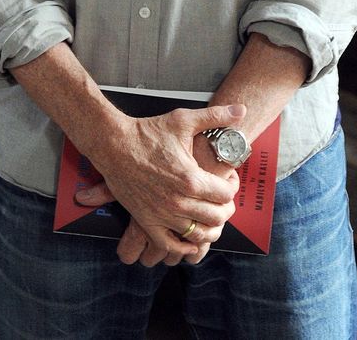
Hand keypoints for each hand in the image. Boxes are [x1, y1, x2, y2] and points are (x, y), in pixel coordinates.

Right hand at [75, 103, 244, 264]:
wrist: (114, 144)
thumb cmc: (148, 132)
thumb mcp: (183, 120)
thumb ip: (216, 116)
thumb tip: (242, 108)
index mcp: (191, 178)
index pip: (226, 195)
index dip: (232, 186)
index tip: (228, 180)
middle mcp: (179, 201)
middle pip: (217, 217)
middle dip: (225, 208)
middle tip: (222, 198)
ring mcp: (162, 214)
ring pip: (198, 234)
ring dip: (209, 228)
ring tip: (210, 215)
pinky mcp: (147, 221)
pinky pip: (170, 246)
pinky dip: (184, 247)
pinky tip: (190, 237)